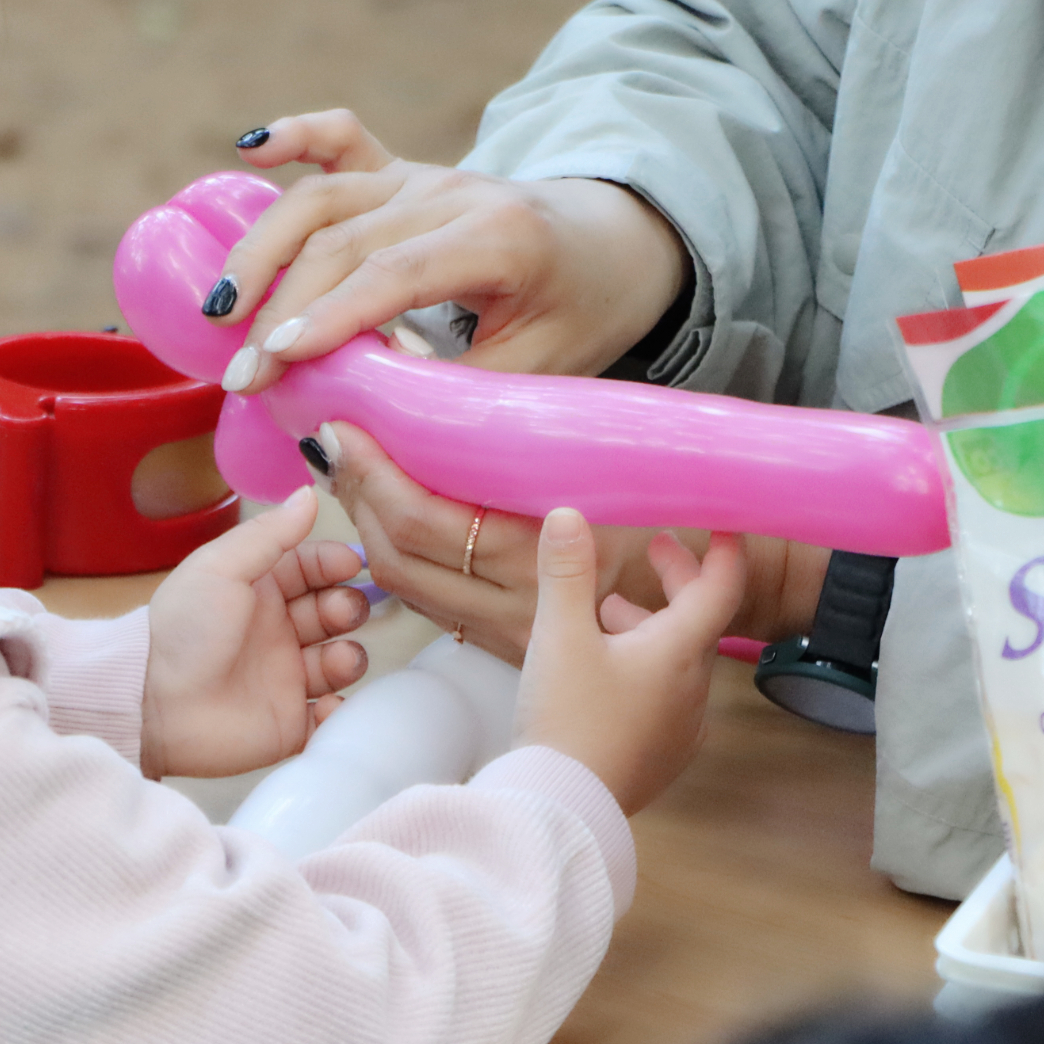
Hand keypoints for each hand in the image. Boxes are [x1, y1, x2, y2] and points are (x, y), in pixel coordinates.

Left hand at [141, 488, 371, 779]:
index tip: (350, 564)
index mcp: (257, 589)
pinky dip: (341, 708)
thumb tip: (309, 494)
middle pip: (333, 609)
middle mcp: (276, 629)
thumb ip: (269, 534)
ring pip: (340, 658)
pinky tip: (326, 701)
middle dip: (346, 607)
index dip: (333, 562)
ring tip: (334, 660)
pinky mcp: (292, 720)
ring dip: (348, 655)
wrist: (162, 710)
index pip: (310, 565)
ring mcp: (286, 676)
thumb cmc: (187, 633)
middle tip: (339, 613)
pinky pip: (332, 712)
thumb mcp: (220, 568)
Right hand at [206, 111, 690, 395]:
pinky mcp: (400, 170)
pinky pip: (340, 139)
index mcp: (499, 237)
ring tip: (218, 308)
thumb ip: (457, 392)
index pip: (395, 273)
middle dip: (281, 309)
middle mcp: (453, 191)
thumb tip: (362, 422)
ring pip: (323, 198)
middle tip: (241, 376)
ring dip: (263, 250)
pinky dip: (292, 136)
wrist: (615, 243)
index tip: (277, 360)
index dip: (330, 317)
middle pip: (343, 240)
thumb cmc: (579, 312)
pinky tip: (247, 147)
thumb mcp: (540, 370)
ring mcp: (421, 175)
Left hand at [314, 420, 830, 662]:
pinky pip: (430, 600)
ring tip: (353, 472)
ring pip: (404, 583)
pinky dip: (399, 555)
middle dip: (357, 496)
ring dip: (369, 526)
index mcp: (533, 564)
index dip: (374, 473)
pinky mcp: (501, 642)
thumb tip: (473, 401)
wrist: (709, 627)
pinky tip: (390, 517)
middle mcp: (506, 606)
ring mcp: (499, 632)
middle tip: (335, 443)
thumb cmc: (674, 538)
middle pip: (397, 555)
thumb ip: (548, 452)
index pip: (423, 518)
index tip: (346, 428)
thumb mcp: (620, 485)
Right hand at [515, 509, 745, 814]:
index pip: (721, 588)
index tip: (723, 523)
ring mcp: (681, 728)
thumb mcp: (559, 635)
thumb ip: (566, 571)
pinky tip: (606, 673)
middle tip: (656, 550)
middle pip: (699, 621)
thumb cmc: (567, 717)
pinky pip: (665, 697)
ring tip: (607, 611)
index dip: (724, 551)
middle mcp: (693, 689)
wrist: (563, 809)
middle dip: (678, 581)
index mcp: (679, 651)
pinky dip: (645, 668)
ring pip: (679, 661)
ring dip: (653, 626)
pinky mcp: (660, 757)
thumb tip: (569, 514)